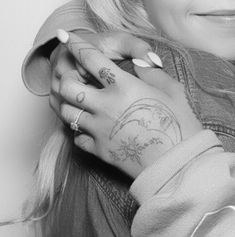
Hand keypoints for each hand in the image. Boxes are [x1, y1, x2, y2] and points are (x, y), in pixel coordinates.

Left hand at [50, 30, 201, 177]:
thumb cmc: (180, 125)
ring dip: (69, 105)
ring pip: (67, 112)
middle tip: (74, 79)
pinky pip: (77, 138)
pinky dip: (79, 131)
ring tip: (80, 104)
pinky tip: (89, 129)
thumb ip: (152, 73)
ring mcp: (100, 130)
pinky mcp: (100, 150)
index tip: (68, 39)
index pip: (92, 59)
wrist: (179, 164)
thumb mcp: (172, 91)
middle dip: (66, 78)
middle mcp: (106, 106)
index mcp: (124, 86)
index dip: (77, 45)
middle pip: (69, 86)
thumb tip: (139, 64)